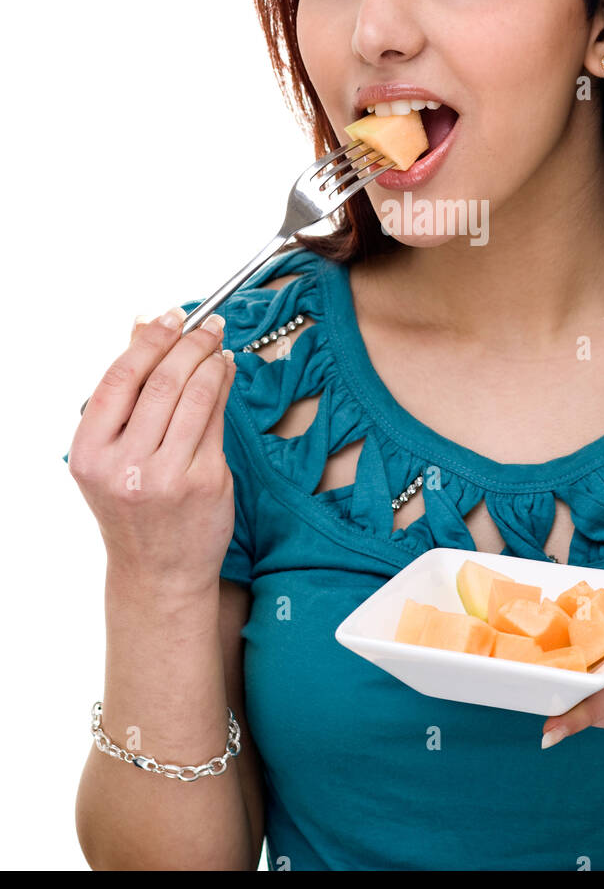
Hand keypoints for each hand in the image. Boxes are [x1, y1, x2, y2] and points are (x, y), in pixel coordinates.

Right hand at [67, 307, 236, 598]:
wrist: (158, 573)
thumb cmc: (133, 506)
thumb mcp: (111, 453)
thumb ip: (126, 391)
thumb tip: (142, 322)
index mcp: (91, 453)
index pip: (120, 378)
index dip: (150, 339)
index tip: (172, 315)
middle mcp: (125, 465)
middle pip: (164, 381)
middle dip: (191, 342)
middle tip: (208, 323)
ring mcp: (168, 476)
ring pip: (197, 395)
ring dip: (213, 359)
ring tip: (219, 344)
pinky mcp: (207, 482)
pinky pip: (219, 419)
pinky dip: (225, 387)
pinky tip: (227, 373)